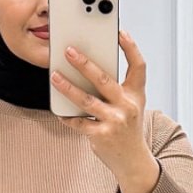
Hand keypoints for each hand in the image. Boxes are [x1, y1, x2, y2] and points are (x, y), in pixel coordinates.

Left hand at [51, 30, 152, 180]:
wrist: (133, 160)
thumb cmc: (127, 127)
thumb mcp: (131, 104)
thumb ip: (117, 87)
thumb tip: (87, 68)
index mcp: (136, 94)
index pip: (138, 66)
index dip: (130, 47)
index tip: (119, 32)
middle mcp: (127, 106)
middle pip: (104, 79)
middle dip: (84, 64)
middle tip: (68, 50)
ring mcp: (114, 121)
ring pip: (86, 101)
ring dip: (68, 88)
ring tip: (55, 76)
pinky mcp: (101, 136)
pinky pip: (79, 122)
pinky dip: (67, 116)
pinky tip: (59, 110)